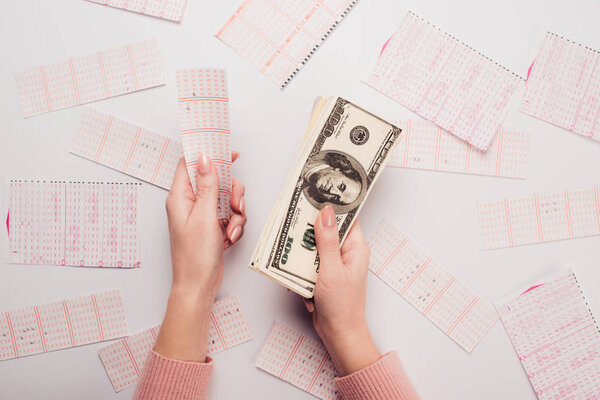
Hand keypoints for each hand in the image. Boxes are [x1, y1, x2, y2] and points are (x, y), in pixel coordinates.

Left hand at [154, 152, 246, 361]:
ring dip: (236, 213)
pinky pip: (230, 215)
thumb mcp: (204, 216)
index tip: (227, 152)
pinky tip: (230, 237)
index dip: (208, 155)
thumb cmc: (194, 257)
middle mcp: (190, 203)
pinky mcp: (212, 226)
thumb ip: (207, 185)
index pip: (190, 164)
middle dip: (232, 192)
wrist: (198, 286)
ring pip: (227, 198)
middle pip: (216, 180)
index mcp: (180, 197)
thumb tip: (205, 158)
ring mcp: (202, 215)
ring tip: (231, 229)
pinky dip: (235, 225)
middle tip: (235, 205)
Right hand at [304, 205, 380, 374]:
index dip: (331, 206)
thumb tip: (326, 212)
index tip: (315, 195)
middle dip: (309, 229)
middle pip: (325, 229)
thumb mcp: (332, 269)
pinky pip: (308, 263)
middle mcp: (346, 253)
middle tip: (292, 224)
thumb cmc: (342, 305)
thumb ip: (327, 240)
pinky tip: (296, 279)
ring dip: (302, 252)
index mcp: (355, 247)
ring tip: (290, 255)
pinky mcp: (323, 274)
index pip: (345, 218)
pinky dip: (300, 269)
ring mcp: (334, 264)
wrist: (338, 334)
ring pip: (313, 246)